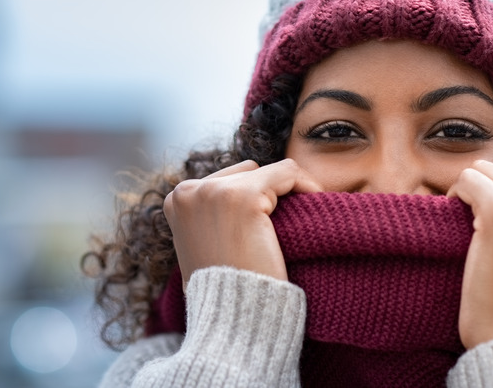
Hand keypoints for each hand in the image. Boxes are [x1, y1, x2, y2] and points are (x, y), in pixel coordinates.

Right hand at [163, 158, 321, 288]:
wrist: (232, 320)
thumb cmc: (226, 290)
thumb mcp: (206, 246)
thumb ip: (213, 217)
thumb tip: (237, 199)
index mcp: (176, 199)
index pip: (228, 180)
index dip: (257, 200)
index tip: (276, 224)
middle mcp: (188, 190)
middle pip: (247, 173)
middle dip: (269, 196)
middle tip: (289, 227)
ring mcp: (213, 191)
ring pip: (270, 172)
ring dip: (288, 193)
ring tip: (299, 222)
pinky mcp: (242, 197)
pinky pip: (287, 172)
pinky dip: (306, 185)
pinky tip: (315, 204)